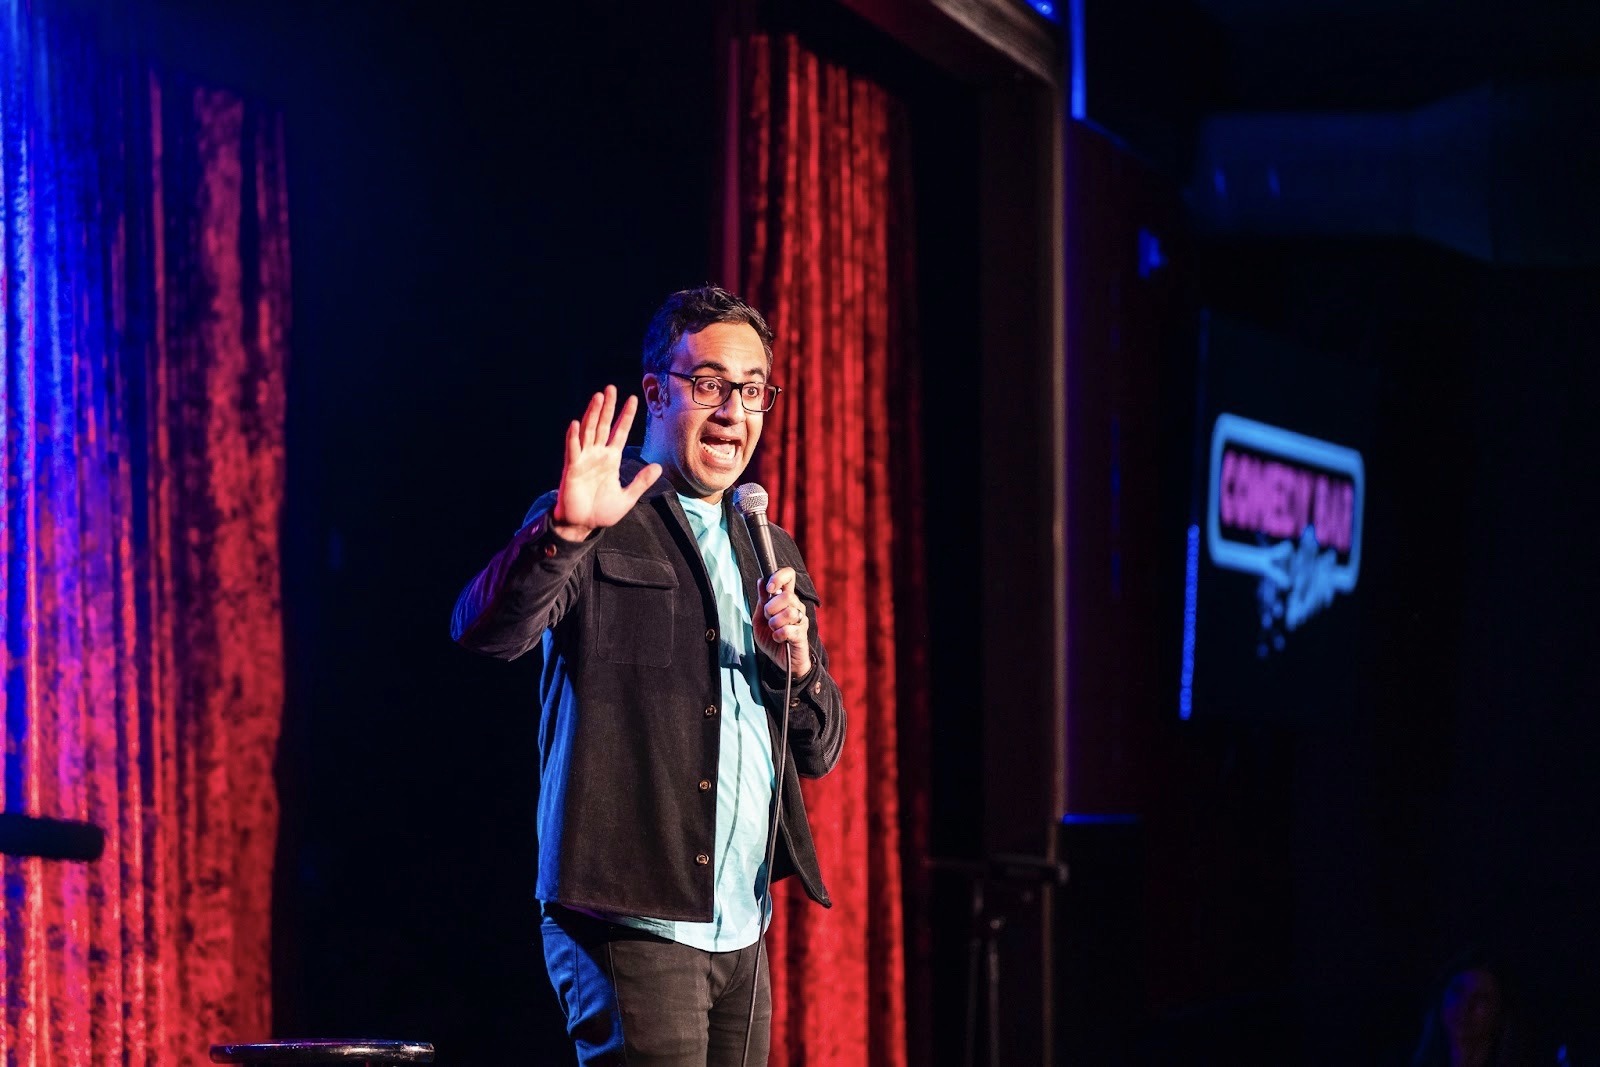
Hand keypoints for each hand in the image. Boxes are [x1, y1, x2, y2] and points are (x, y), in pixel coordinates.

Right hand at [551, 386, 660, 538]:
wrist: (582, 525)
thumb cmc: (601, 512)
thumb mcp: (627, 497)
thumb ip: (641, 482)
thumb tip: (658, 466)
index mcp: (610, 459)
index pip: (619, 432)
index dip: (626, 416)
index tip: (633, 399)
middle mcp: (597, 455)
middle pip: (603, 425)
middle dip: (607, 407)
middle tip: (611, 388)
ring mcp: (583, 460)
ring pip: (588, 432)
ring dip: (592, 414)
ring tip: (598, 397)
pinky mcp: (572, 469)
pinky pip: (573, 450)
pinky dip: (574, 437)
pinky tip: (576, 424)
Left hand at [753, 566, 811, 676]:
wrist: (782, 661)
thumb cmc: (772, 638)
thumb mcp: (760, 618)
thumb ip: (761, 601)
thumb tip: (761, 580)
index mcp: (786, 598)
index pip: (789, 576)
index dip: (779, 577)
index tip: (769, 588)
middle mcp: (797, 606)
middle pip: (786, 596)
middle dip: (771, 608)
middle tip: (769, 618)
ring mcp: (801, 620)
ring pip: (789, 612)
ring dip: (774, 623)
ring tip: (773, 629)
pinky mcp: (802, 635)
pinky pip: (788, 630)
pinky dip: (778, 635)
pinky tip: (777, 639)